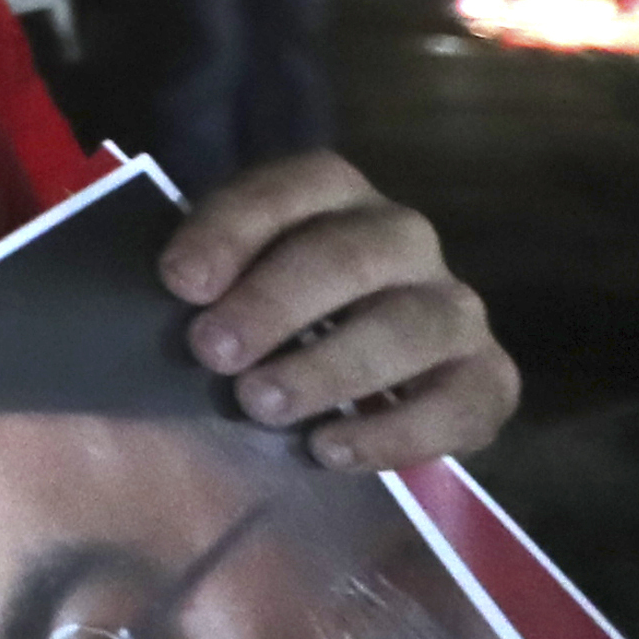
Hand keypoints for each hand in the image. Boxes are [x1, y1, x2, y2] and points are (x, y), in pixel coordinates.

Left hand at [159, 153, 517, 471]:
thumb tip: (151, 290)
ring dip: (333, 366)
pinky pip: (465, 401)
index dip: (234, 228)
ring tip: (260, 405)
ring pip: (413, 325)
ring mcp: (454, 307)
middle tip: (213, 352)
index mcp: (332, 197)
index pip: (291, 188)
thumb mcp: (217, 289)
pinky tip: (330, 450)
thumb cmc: (255, 325)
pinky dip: (398, 431)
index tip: (179, 282)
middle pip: (352, 254)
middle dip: (276, 302)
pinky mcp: (487, 378)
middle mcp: (402, 239)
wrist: (335, 391)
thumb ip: (190, 279)